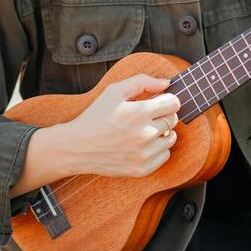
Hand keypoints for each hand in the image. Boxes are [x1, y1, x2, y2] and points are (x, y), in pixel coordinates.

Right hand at [60, 73, 180, 176]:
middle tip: (145, 117)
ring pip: (171, 137)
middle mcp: (145, 134)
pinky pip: (165, 155)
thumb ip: (142, 81)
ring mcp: (144, 154)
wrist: (77, 147)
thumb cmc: (96, 116)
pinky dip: (157, 149)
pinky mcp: (143, 169)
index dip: (166, 100)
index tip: (157, 102)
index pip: (173, 103)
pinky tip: (141, 145)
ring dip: (162, 132)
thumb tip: (167, 83)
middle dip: (163, 114)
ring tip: (143, 131)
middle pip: (173, 119)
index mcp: (139, 112)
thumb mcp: (114, 91)